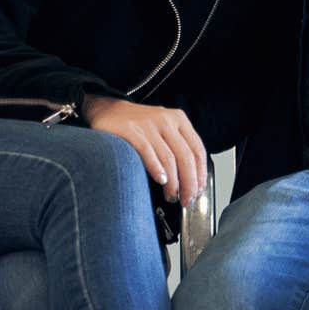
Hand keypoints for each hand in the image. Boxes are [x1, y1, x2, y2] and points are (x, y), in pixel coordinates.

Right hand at [83, 96, 207, 204]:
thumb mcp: (163, 130)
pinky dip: (156, 169)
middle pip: (185, 157)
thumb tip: (191, 180)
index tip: (199, 190)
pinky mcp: (131, 130)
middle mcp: (166, 120)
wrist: (107, 110)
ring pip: (169, 158)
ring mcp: (149, 124)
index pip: (197, 150)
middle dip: (189, 183)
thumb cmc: (138, 126)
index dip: (200, 174)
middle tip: (187, 199)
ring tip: (172, 196)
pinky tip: (160, 181)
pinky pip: (147, 152)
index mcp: (179, 119)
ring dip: (173, 183)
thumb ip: (177, 147)